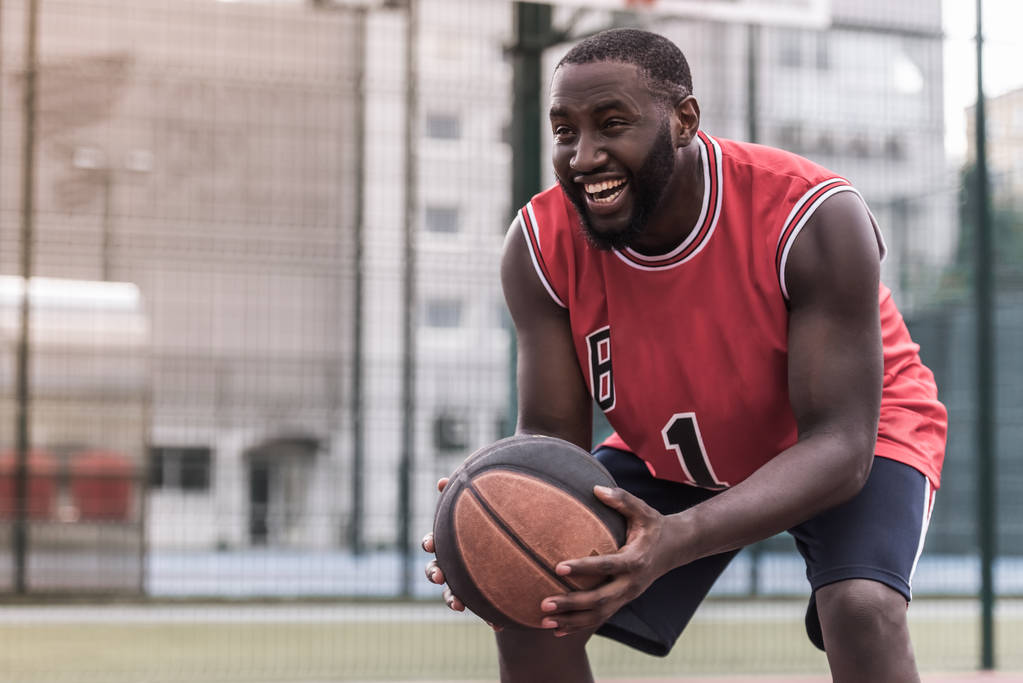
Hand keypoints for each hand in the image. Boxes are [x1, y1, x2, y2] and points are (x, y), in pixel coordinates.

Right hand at [422, 477, 501, 630]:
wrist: (518, 557)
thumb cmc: (498, 526)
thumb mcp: (487, 511)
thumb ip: (469, 496)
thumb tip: (442, 480)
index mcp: (451, 542)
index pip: (434, 541)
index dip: (430, 542)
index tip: (431, 544)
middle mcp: (453, 564)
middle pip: (436, 569)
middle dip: (434, 573)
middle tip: (438, 575)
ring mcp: (466, 583)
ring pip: (452, 594)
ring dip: (452, 600)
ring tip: (459, 606)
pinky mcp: (484, 600)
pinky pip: (482, 611)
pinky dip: (487, 617)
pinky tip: (497, 623)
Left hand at [538, 485, 672, 635]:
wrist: (675, 548)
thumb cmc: (653, 525)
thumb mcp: (642, 510)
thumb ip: (621, 499)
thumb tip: (595, 488)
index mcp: (635, 560)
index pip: (607, 566)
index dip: (583, 567)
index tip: (558, 566)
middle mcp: (632, 584)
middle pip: (600, 600)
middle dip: (571, 604)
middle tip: (544, 603)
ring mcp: (627, 596)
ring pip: (598, 615)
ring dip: (571, 621)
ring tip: (544, 621)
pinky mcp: (623, 602)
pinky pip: (600, 618)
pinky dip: (578, 626)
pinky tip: (557, 630)